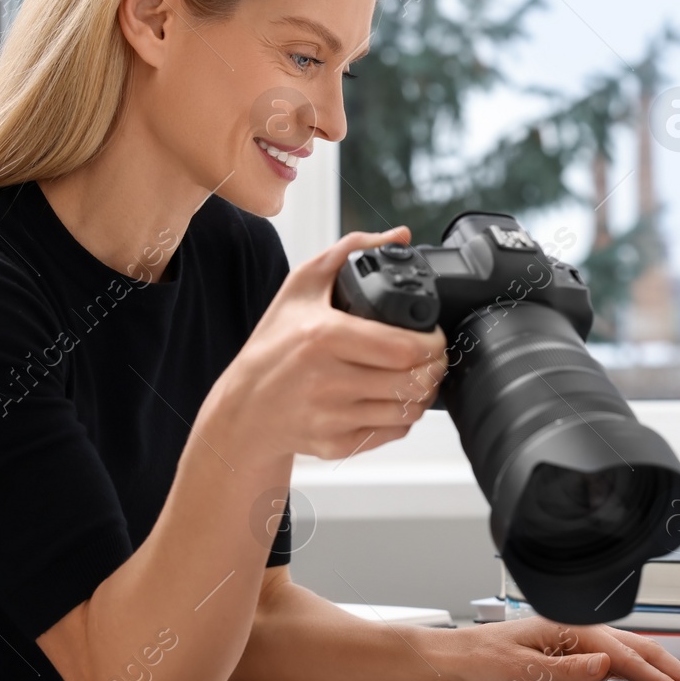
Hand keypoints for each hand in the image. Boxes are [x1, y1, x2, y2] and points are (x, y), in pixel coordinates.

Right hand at [203, 228, 447, 462]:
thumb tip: (400, 235)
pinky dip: (402, 417)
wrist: (244, 406)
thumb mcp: (302, 286)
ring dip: (423, 393)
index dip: (433, 342)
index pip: (405, 348)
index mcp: (324, 336)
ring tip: (417, 377)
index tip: (433, 335)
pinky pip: (392, 433)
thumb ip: (351, 250)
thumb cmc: (275, 343)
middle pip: (414, 380)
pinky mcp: (336, 444)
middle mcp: (327, 380)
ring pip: (409, 410)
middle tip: (432, 357)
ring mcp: (332, 417)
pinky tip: (392, 399)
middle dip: (435, 367)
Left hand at [437, 617, 679, 680]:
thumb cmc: (488, 660)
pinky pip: (622, 658)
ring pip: (636, 651)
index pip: (628, 658)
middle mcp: (582, 630)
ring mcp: (582, 639)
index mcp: (574, 631)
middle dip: (676, 673)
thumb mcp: (526, 671)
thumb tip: (608, 664)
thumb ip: (569, 670)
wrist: (464, 657)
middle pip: (642, 649)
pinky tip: (659, 673)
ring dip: (666, 669)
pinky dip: (647, 667)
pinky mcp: (578, 651)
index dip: (661, 680)